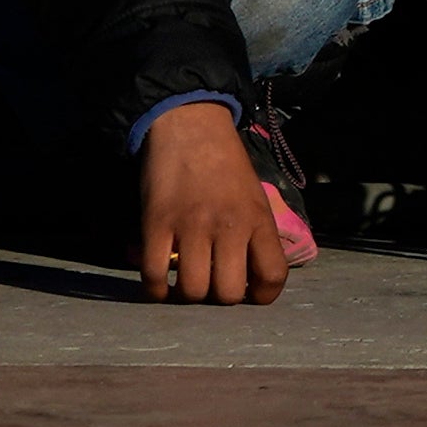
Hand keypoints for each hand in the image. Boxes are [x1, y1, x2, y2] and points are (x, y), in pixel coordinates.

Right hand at [135, 104, 301, 305]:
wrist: (190, 127)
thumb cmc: (225, 166)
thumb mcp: (254, 198)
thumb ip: (255, 235)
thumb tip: (252, 277)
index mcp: (259, 221)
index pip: (273, 276)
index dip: (262, 296)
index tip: (249, 295)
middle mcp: (229, 227)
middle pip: (228, 293)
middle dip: (219, 299)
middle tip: (211, 285)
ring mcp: (191, 226)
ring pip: (192, 290)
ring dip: (187, 295)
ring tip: (184, 284)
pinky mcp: (156, 223)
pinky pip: (153, 275)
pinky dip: (154, 290)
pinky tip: (158, 286)